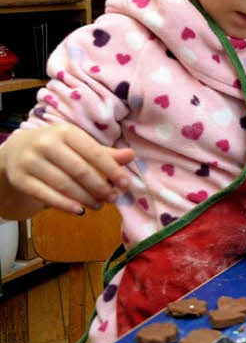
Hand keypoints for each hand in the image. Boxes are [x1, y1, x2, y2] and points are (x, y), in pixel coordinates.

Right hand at [0, 124, 133, 214]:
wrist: (16, 150)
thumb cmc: (57, 147)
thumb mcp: (79, 144)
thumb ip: (104, 152)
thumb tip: (131, 155)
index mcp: (66, 132)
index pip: (94, 153)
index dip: (112, 170)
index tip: (125, 184)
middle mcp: (47, 144)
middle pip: (80, 170)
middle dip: (100, 186)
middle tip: (113, 198)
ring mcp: (31, 161)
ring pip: (63, 184)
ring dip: (85, 198)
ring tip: (99, 205)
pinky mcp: (20, 179)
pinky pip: (45, 195)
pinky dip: (64, 205)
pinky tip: (79, 210)